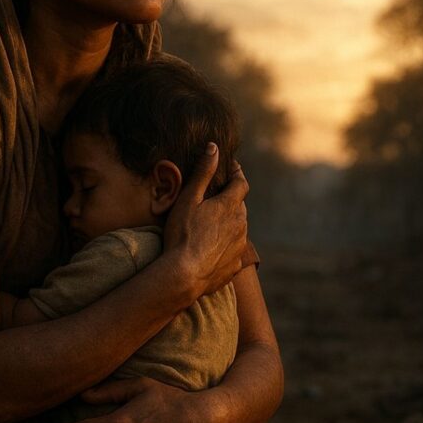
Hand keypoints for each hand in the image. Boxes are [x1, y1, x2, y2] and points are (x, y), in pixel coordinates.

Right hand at [164, 146, 248, 297]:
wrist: (184, 275)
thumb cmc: (182, 234)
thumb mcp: (188, 199)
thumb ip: (203, 173)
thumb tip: (213, 147)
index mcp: (230, 206)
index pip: (241, 183)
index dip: (237, 173)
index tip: (231, 167)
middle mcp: (241, 225)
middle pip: (240, 206)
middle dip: (231, 198)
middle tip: (218, 196)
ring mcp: (239, 246)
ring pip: (239, 228)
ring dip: (229, 222)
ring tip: (213, 224)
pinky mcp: (235, 265)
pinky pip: (233, 250)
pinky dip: (226, 245)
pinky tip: (212, 248)